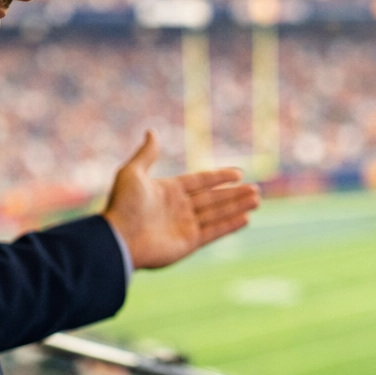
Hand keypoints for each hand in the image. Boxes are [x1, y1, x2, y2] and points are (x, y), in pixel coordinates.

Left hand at [102, 130, 260, 268]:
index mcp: (168, 191)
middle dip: (234, 194)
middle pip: (213, 198)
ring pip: (217, 214)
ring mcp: (184, 226)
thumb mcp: (132, 173)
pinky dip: (229, 225)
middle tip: (256, 189)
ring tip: (257, 199)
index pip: (200, 181)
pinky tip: (246, 218)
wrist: (118, 238)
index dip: (219, 177)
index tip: (238, 173)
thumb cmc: (122, 205)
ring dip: (237, 206)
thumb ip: (147, 154)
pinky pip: (213, 232)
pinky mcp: (188, 243)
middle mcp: (179, 208)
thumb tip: (152, 131)